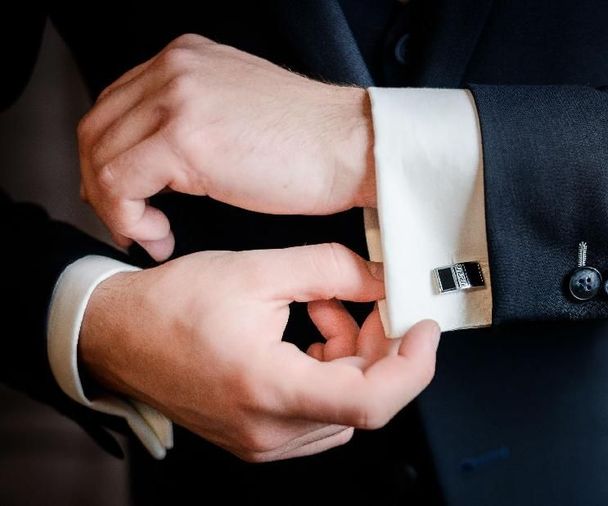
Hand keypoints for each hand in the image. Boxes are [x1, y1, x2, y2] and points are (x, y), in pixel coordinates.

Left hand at [77, 34, 375, 260]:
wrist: (355, 148)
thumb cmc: (315, 143)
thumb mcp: (241, 109)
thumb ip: (197, 116)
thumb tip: (159, 158)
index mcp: (186, 58)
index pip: (115, 105)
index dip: (111, 158)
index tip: (131, 197)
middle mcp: (175, 69)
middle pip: (97, 129)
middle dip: (103, 185)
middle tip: (130, 221)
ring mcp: (177, 99)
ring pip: (101, 158)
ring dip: (116, 208)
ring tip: (150, 234)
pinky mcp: (184, 139)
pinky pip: (120, 184)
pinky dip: (129, 219)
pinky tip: (159, 235)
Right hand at [80, 244, 438, 461]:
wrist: (118, 336)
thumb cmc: (173, 305)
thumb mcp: (258, 270)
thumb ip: (331, 270)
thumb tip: (382, 278)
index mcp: (267, 388)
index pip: (371, 402)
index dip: (413, 366)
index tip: (424, 329)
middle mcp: (268, 429)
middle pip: (364, 399)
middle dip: (380, 346)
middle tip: (368, 301)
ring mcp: (264, 441)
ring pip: (346, 405)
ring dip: (353, 356)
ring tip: (322, 309)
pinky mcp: (260, 438)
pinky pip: (321, 412)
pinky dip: (330, 371)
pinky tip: (309, 334)